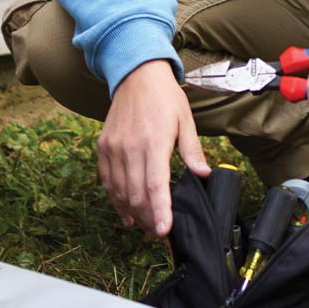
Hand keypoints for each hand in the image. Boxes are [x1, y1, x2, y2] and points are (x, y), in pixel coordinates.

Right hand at [97, 59, 209, 236]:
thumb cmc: (165, 97)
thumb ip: (192, 150)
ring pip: (119, 191)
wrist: (136, 73)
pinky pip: (107, 180)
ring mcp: (114, 147)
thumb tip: (204, 175)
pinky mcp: (104, 146)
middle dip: (148, 219)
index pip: (155, 186)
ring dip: (132, 212)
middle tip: (159, 234)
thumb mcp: (185, 119)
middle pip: (136, 195)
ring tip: (144, 226)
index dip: (159, 212)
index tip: (164, 232)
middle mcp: (130, 147)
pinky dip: (115, 198)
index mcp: (154, 142)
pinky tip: (125, 210)